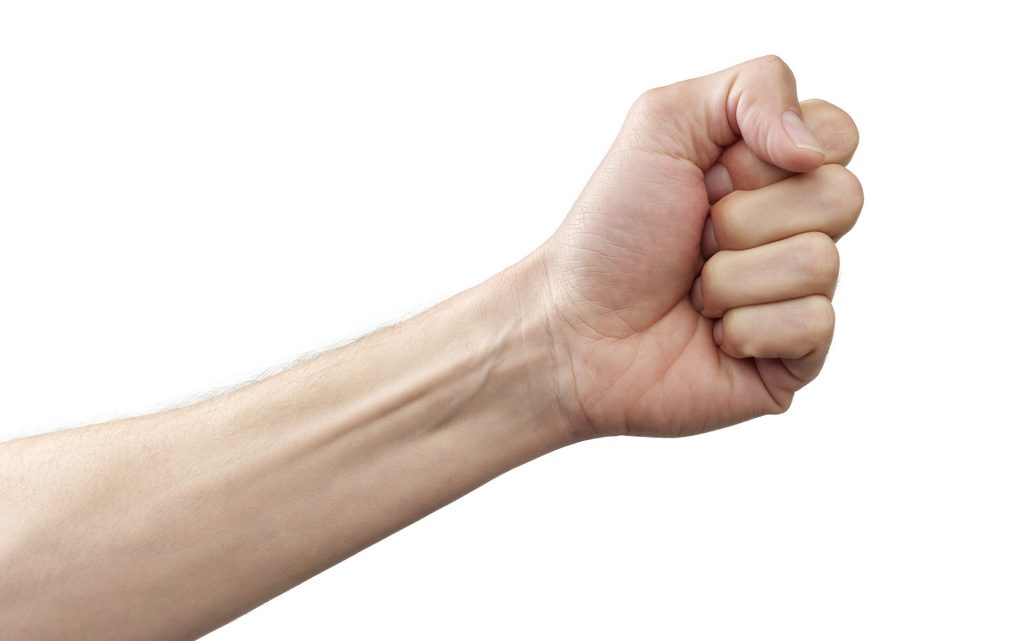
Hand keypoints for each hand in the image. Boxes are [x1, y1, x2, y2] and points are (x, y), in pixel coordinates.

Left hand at [538, 56, 861, 438]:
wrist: (574, 330)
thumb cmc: (610, 233)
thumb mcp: (662, 124)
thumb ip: (752, 89)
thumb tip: (817, 149)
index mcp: (770, 170)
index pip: (837, 136)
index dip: (770, 155)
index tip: (712, 176)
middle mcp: (793, 228)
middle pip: (842, 197)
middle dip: (744, 219)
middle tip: (694, 238)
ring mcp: (798, 294)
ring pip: (820, 263)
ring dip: (731, 278)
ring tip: (693, 292)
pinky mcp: (796, 357)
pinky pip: (813, 325)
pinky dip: (745, 328)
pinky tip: (711, 337)